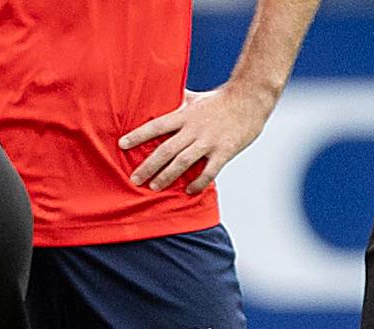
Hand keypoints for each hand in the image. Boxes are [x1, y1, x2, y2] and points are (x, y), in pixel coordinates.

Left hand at [120, 81, 278, 193]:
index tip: (122, 145)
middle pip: (166, 149)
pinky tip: (189, 190)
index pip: (157, 126)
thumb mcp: (196, 97)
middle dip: (148, 165)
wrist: (251, 99)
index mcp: (185, 115)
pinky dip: (198, 182)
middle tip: (135, 178)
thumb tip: (161, 92)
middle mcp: (194, 129)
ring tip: (154, 187)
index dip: (138, 135)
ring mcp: (209, 141)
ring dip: (167, 176)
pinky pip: (209, 171)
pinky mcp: (224, 151)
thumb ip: (178, 100)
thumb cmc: (221, 99)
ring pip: (183, 162)